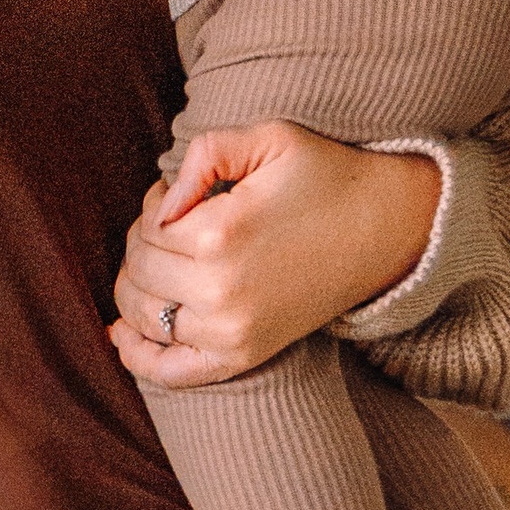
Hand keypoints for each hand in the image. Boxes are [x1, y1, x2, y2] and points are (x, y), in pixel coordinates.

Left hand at [110, 122, 439, 386]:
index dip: (154, 204)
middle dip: (142, 242)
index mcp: (219, 235)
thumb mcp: (268, 137)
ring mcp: (231, 333)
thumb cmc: (325, 175)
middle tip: (175, 222)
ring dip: (137, 285)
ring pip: (142, 315)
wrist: (387, 228)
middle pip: (137, 271)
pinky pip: (171, 372)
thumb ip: (204, 154)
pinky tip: (122, 334)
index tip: (180, 194)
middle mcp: (220, 292)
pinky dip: (138, 355)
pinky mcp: (244, 356)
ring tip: (166, 258)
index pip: (145, 227)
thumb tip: (161, 204)